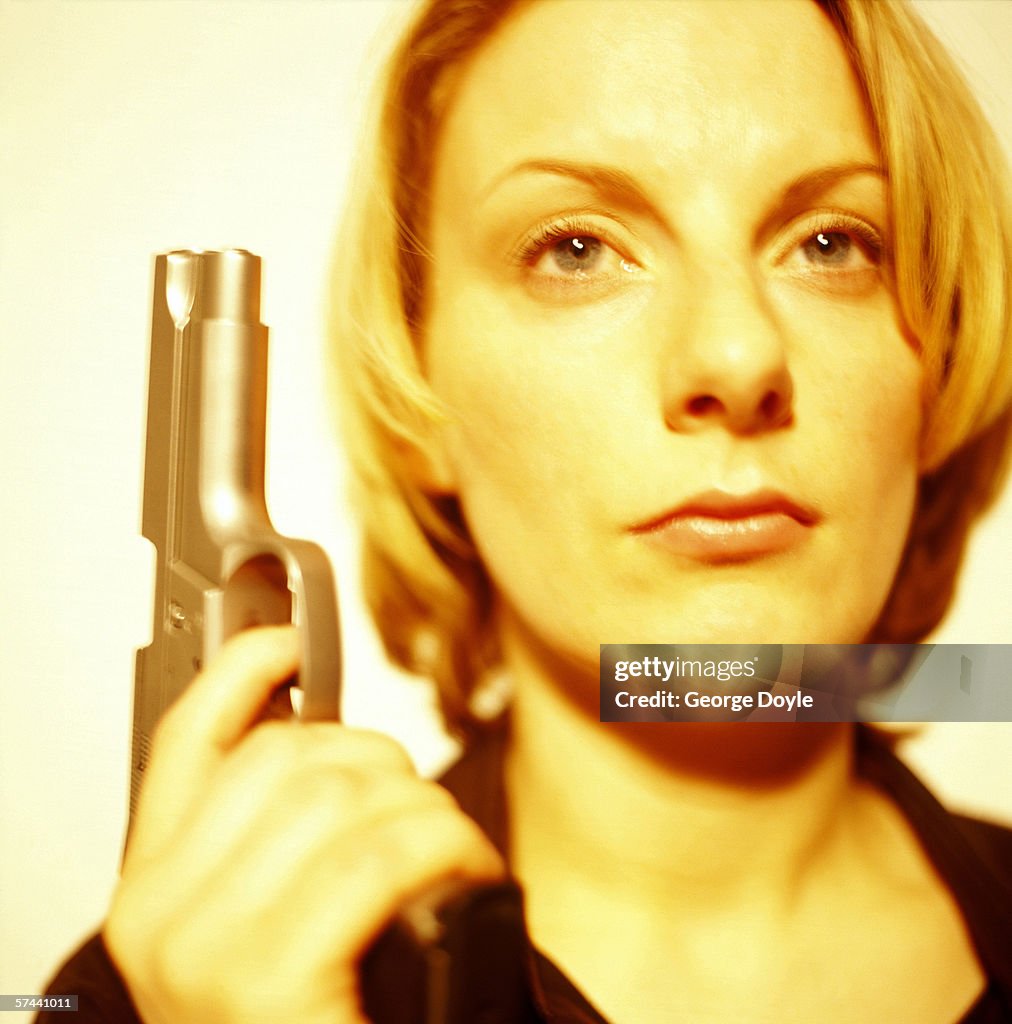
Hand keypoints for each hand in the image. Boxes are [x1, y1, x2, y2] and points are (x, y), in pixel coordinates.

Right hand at [103, 626, 502, 1023]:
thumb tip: (322, 755)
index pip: (187, 742)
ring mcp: (209, 949)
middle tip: (420, 819)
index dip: (240, 675)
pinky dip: (444, 849)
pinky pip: (380, 853)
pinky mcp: (269, 982)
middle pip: (292, 757)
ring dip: (426, 811)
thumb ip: (270, 849)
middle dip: (383, 767)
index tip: (285, 643)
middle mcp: (164, 915)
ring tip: (450, 856)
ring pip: (345, 793)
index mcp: (156, 893)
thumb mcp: (265, 931)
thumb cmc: (316, 1023)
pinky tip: (466, 876)